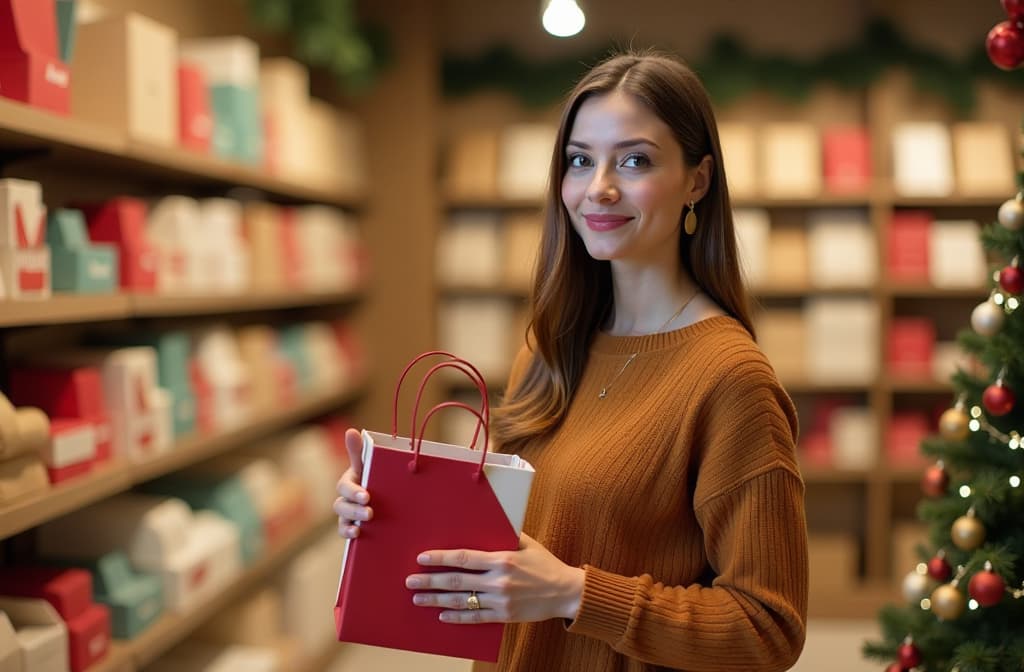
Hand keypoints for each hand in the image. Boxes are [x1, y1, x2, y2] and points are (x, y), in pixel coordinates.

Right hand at [334, 428, 371, 537]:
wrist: (389, 498)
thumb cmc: (376, 477)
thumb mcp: (370, 465)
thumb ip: (360, 451)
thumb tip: (352, 431)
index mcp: (350, 482)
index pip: (345, 486)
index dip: (353, 492)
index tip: (366, 496)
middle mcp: (345, 499)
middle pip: (341, 505)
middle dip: (354, 510)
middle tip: (369, 513)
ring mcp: (348, 514)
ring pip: (342, 519)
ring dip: (351, 523)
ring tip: (364, 526)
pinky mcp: (352, 527)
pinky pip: (344, 532)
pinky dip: (348, 534)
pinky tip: (358, 535)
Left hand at [405, 533, 584, 623]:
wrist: (565, 592)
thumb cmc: (545, 563)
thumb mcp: (527, 543)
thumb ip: (506, 535)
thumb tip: (485, 522)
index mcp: (502, 559)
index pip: (464, 558)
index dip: (440, 558)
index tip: (422, 558)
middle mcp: (498, 580)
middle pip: (456, 581)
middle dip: (430, 581)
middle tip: (410, 581)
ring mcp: (500, 600)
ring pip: (461, 601)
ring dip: (437, 600)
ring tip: (418, 599)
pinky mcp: (504, 616)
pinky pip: (476, 617)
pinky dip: (457, 617)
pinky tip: (442, 616)